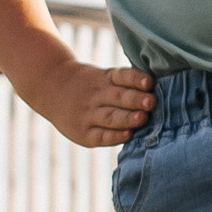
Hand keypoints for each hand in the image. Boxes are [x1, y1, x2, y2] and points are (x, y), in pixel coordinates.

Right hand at [36, 53, 155, 148]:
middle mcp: (97, 95)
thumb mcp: (103, 76)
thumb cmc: (91, 85)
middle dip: (136, 100)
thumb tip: (159, 91)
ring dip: (128, 118)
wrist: (51, 86)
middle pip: (118, 97)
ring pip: (110, 116)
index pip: (122, 76)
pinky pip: (101, 135)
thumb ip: (126, 83)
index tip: (150, 82)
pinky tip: (129, 135)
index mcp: (104, 78)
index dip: (136, 79)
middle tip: (152, 102)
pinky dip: (115, 135)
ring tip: (143, 118)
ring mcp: (88, 114)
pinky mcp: (84, 133)